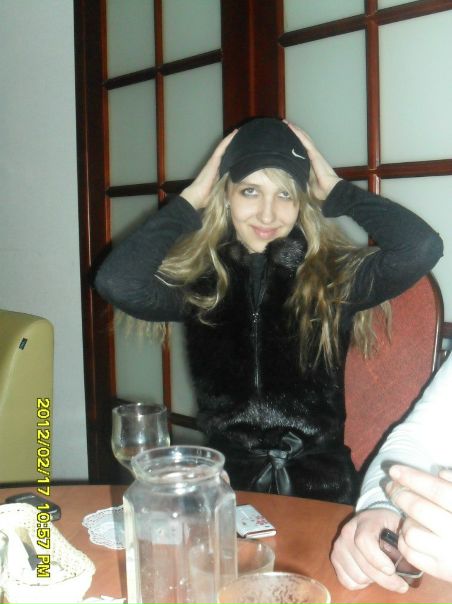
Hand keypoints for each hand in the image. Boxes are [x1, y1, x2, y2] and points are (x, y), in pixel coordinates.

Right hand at [181, 129, 236, 209]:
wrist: (196, 196)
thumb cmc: (205, 198)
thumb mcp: (220, 192)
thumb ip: (226, 189)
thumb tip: (236, 192)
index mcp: (217, 173)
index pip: (226, 161)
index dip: (232, 155)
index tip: (240, 150)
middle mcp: (215, 165)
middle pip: (225, 152)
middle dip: (231, 145)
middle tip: (240, 137)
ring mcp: (213, 162)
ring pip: (223, 148)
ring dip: (230, 140)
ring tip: (237, 132)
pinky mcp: (213, 161)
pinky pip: (221, 148)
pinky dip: (227, 141)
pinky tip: (233, 134)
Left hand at [284, 121, 340, 199]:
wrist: (329, 190)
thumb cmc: (319, 191)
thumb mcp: (304, 185)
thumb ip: (298, 181)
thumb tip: (287, 184)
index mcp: (309, 163)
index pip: (300, 150)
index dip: (294, 143)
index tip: (285, 138)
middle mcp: (312, 156)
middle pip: (302, 141)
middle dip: (294, 134)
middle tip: (285, 126)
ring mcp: (314, 154)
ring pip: (303, 138)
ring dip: (295, 130)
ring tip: (287, 123)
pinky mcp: (314, 153)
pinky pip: (305, 141)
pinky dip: (298, 133)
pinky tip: (292, 127)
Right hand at [331, 508, 408, 592]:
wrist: (371, 519)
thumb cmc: (388, 525)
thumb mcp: (398, 525)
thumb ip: (403, 540)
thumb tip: (408, 560)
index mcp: (364, 521)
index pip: (364, 541)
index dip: (377, 559)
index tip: (392, 570)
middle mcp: (347, 532)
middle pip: (362, 564)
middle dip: (384, 579)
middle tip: (401, 585)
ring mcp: (339, 545)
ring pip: (357, 576)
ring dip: (372, 580)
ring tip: (382, 573)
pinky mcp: (334, 558)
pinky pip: (347, 581)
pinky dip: (360, 584)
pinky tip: (369, 574)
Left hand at [386, 465, 451, 582]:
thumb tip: (439, 473)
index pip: (435, 490)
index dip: (412, 478)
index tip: (394, 470)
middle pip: (418, 508)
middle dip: (399, 494)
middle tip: (392, 487)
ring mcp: (449, 553)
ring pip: (411, 531)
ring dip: (405, 520)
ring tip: (409, 516)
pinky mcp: (441, 570)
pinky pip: (410, 553)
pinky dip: (404, 541)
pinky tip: (409, 533)